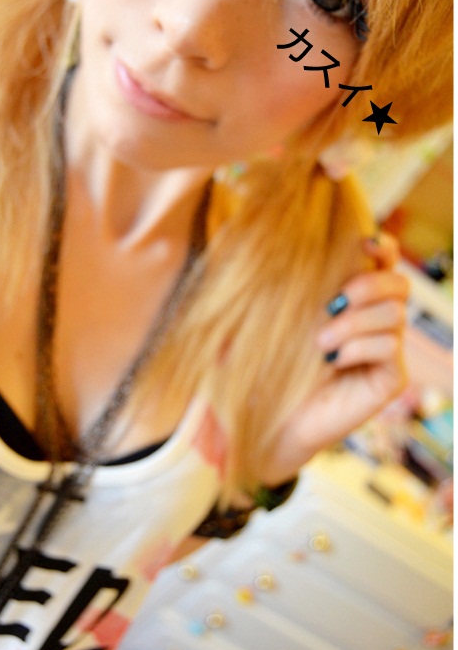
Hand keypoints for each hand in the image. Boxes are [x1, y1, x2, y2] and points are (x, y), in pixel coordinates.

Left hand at [259, 232, 409, 486]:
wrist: (262, 418)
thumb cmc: (258, 363)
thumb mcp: (258, 314)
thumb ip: (263, 275)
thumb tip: (250, 230)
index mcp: (349, 298)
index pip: (382, 261)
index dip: (381, 248)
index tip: (361, 243)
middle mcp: (373, 321)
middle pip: (399, 285)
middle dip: (370, 284)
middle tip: (332, 303)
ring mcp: (384, 351)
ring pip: (395, 315)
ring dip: (354, 323)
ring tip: (319, 342)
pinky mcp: (388, 380)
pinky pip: (390, 349)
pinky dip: (360, 348)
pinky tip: (332, 362)